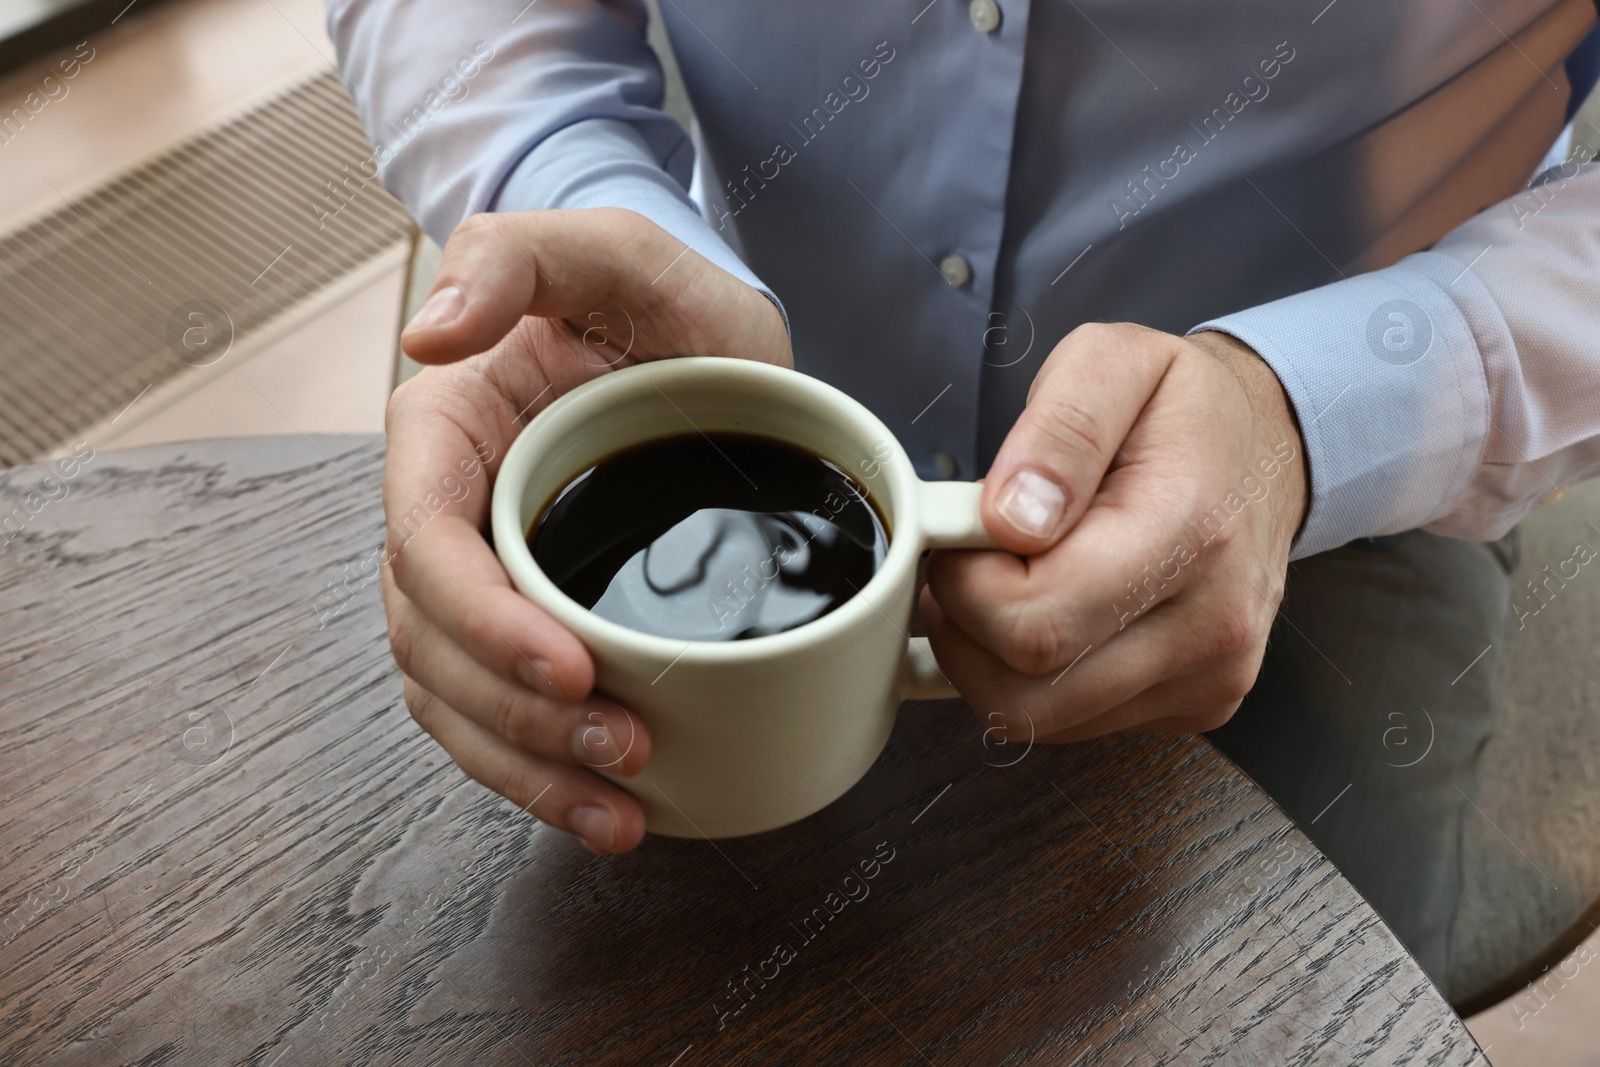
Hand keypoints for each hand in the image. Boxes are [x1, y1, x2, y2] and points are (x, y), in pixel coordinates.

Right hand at [382, 208, 790, 851]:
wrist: (713, 351)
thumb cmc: (658, 300)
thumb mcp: (612, 249)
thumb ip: (520, 257)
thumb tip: (430, 333)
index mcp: (447, 431)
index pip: (426, 543)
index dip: (483, 619)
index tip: (571, 664)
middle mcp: (451, 513)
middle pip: (435, 643)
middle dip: (518, 711)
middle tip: (624, 744)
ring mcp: (489, 575)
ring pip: (458, 700)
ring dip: (527, 765)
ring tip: (619, 804)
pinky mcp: (535, 621)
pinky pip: (501, 716)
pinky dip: (541, 771)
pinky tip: (610, 806)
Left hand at [922, 324, 1306, 742]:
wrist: (1266, 450)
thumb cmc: (1183, 408)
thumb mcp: (1114, 362)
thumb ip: (1059, 430)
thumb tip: (1010, 520)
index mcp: (1189, 531)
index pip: (1034, 623)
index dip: (965, 585)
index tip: (963, 534)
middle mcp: (1211, 624)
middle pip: (1026, 693)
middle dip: (965, 628)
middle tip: (970, 563)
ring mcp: (1208, 678)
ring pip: (1038, 720)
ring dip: (988, 659)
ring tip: (1006, 584)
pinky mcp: (1196, 706)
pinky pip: (1073, 724)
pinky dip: (1035, 678)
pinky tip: (1050, 613)